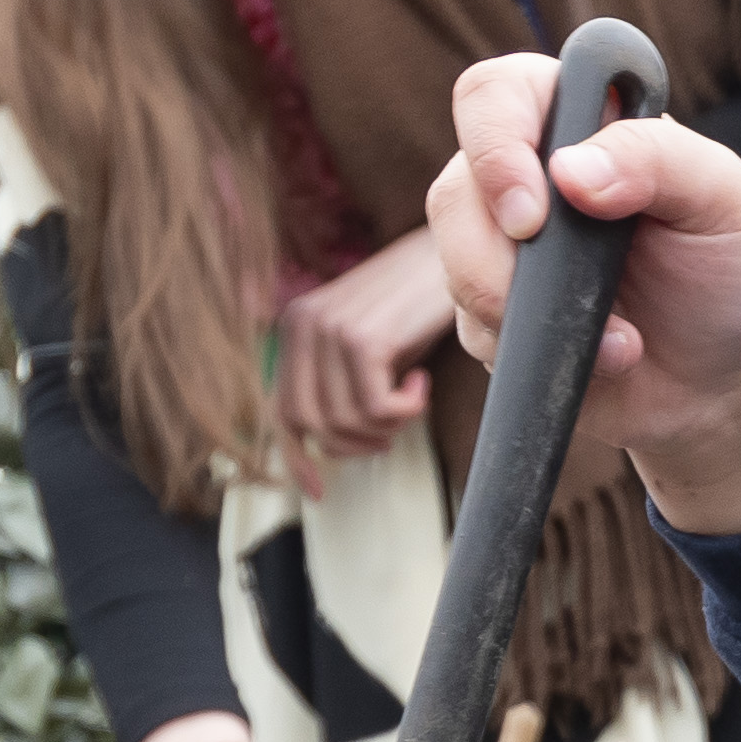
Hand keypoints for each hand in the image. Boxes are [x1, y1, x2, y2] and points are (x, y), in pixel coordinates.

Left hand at [278, 224, 459, 464]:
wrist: (458, 249)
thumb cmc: (421, 300)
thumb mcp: (371, 341)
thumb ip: (343, 379)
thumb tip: (337, 441)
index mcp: (297, 325)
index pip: (282, 409)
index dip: (297, 457)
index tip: (318, 491)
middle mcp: (303, 323)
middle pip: (311, 423)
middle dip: (353, 446)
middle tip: (391, 435)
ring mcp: (330, 328)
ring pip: (344, 421)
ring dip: (386, 427)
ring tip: (412, 402)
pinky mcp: (363, 337)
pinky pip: (375, 409)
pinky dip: (406, 411)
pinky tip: (423, 384)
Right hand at [427, 51, 740, 535]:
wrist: (716, 375)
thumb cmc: (722, 270)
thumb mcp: (720, 197)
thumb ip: (656, 158)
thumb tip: (570, 169)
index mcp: (577, 117)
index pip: (494, 96)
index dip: (495, 146)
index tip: (534, 215)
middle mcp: (526, 170)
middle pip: (455, 189)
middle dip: (499, 256)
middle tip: (571, 293)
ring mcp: (500, 243)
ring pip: (454, 264)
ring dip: (526, 311)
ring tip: (617, 335)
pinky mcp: (491, 311)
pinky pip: (472, 328)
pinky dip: (532, 348)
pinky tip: (596, 358)